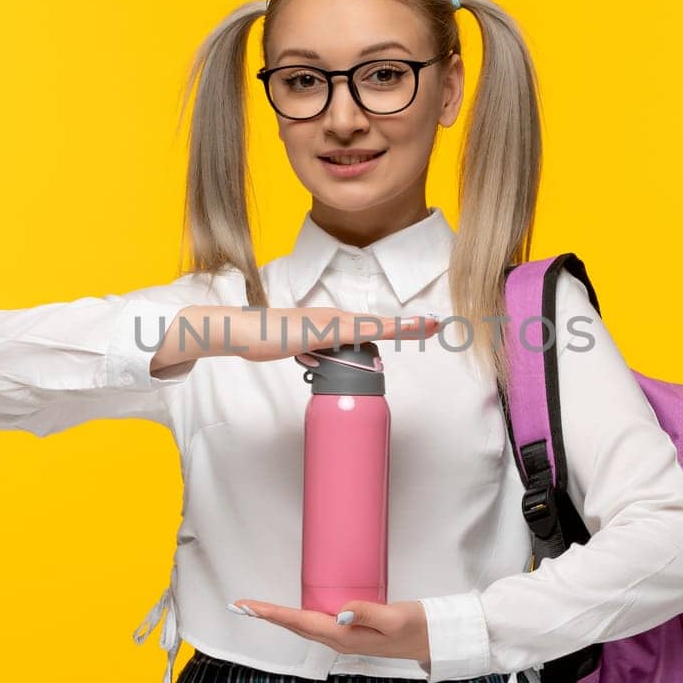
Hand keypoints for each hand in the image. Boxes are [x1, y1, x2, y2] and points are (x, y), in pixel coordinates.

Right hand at [153, 306, 441, 369]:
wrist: (245, 332)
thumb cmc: (266, 340)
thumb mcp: (297, 351)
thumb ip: (313, 355)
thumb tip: (323, 364)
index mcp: (333, 324)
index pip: (371, 329)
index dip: (397, 329)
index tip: (420, 329)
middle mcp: (337, 318)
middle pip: (381, 326)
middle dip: (410, 327)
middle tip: (437, 327)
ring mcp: (334, 322)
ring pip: (378, 326)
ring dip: (405, 328)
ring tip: (432, 327)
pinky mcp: (328, 329)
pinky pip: (363, 331)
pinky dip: (385, 331)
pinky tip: (400, 331)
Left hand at [228, 598, 431, 668]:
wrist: (434, 641)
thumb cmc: (417, 628)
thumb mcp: (396, 617)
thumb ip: (368, 612)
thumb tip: (338, 612)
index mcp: (344, 637)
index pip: (300, 622)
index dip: (272, 613)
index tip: (247, 606)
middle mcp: (339, 640)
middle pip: (295, 626)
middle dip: (267, 616)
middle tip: (241, 605)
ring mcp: (345, 638)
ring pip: (304, 626)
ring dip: (280, 618)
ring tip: (258, 608)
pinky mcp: (351, 632)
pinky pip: (317, 624)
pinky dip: (298, 617)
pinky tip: (293, 612)